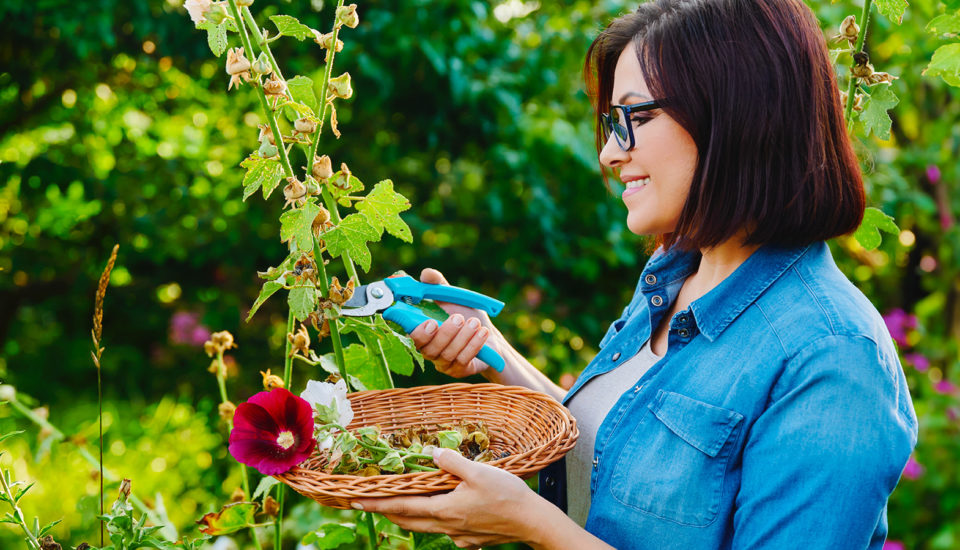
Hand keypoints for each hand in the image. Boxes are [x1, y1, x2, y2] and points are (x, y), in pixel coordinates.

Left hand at [351, 448, 541, 547]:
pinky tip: (442, 512)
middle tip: (368, 503)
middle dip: (386, 512)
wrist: (532, 522)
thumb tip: (431, 452)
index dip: (376, 503)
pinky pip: (445, 531)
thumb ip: (451, 461)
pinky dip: (435, 521)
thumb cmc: (507, 495)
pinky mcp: (470, 539)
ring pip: (425, 527)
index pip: (401, 507)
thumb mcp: (478, 471)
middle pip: (408, 521)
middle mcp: (446, 526)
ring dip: (408, 517)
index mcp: (443, 509)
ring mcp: (458, 536)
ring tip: (397, 506)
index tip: (355, 500)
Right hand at [409, 268, 497, 377]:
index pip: (412, 336)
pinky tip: (482, 333)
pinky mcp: (458, 370)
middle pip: (429, 349)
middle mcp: (429, 350)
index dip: (418, 331)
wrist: (488, 335)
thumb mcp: (452, 297)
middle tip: (459, 318)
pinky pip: (462, 360)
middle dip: (445, 333)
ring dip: (463, 337)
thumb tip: (426, 274)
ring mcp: (443, 363)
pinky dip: (473, 345)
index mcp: (423, 332)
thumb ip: (437, 286)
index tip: (430, 321)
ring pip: (447, 354)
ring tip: (474, 323)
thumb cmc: (466, 315)